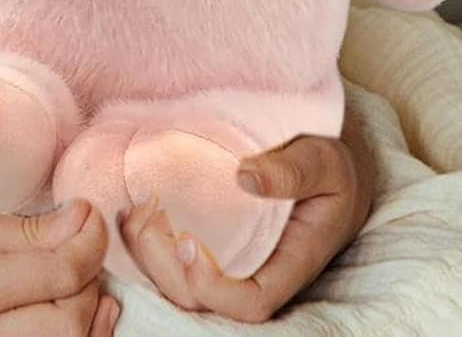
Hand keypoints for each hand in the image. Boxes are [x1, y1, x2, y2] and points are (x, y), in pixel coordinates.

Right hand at [0, 189, 120, 336]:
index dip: (90, 243)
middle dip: (89, 286)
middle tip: (85, 245)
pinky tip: (63, 314)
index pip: (59, 276)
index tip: (92, 213)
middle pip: (67, 328)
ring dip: (81, 321)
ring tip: (84, 284)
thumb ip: (25, 231)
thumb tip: (85, 221)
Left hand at [117, 106, 375, 322]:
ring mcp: (233, 258)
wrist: (330, 159)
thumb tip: (246, 177)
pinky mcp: (213, 240)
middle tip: (147, 212)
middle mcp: (258, 268)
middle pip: (202, 299)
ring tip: (135, 208)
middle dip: (165, 267)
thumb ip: (293, 170)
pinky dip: (144, 240)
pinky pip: (172, 257)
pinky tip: (130, 208)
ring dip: (147, 253)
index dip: (213, 287)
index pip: (252, 302)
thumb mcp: (325, 159)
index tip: (188, 240)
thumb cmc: (331, 163)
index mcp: (293, 261)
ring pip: (179, 282)